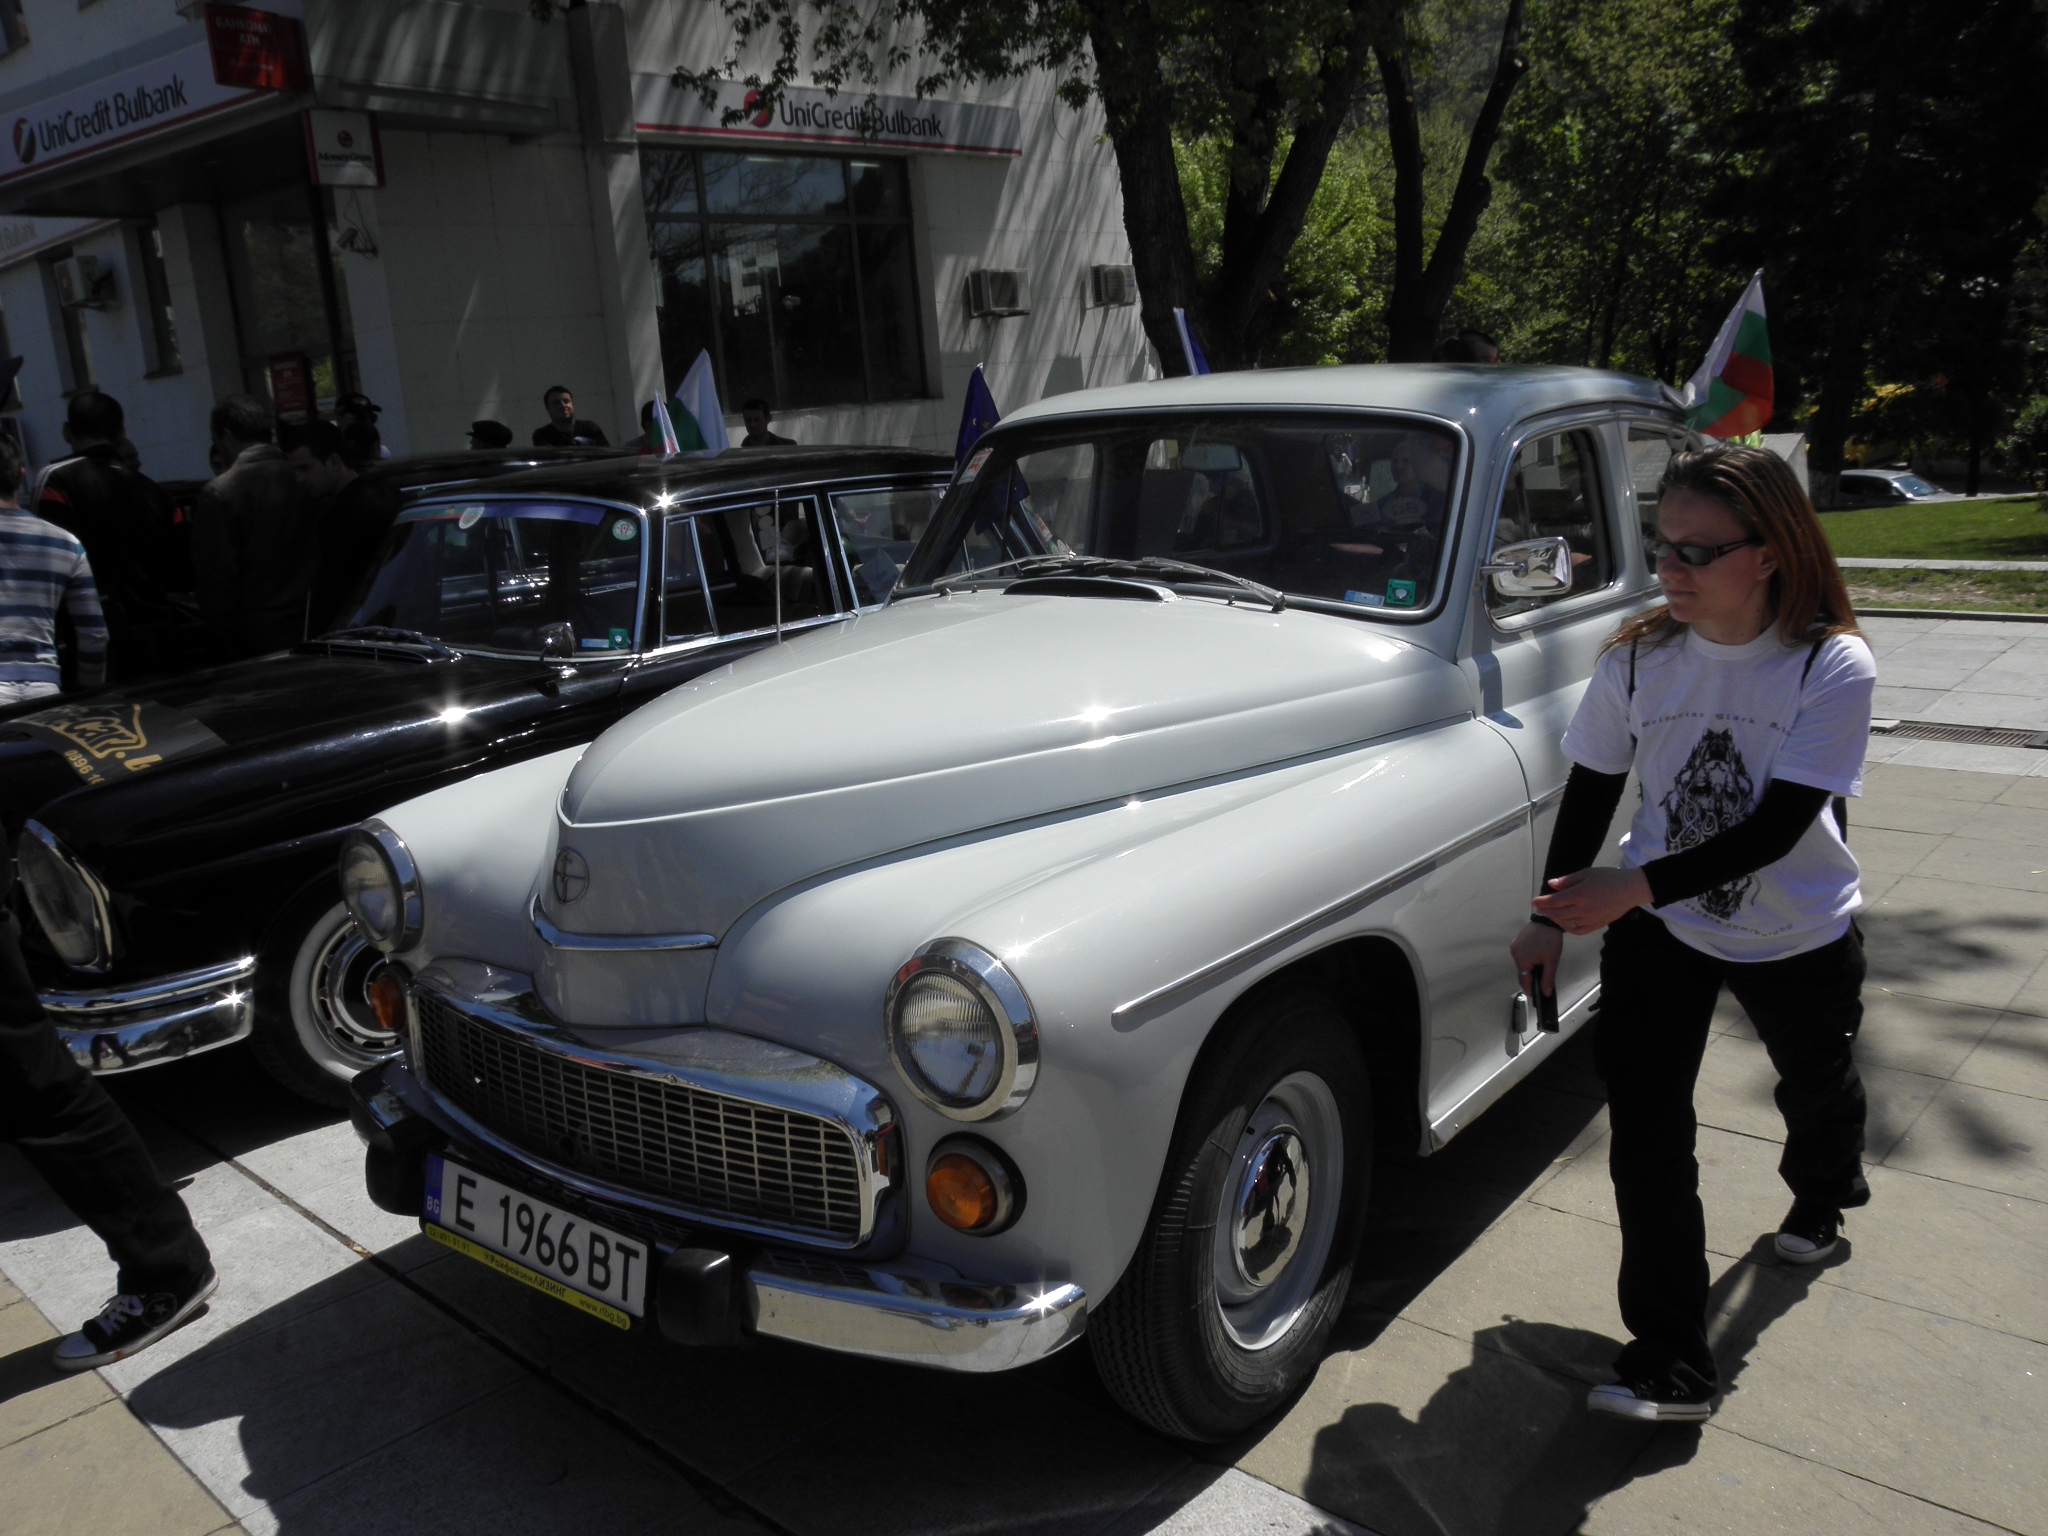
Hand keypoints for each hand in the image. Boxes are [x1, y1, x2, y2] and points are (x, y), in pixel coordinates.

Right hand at [1509, 921, 1563, 996]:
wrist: (1548, 919)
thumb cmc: (1550, 940)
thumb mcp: (1552, 961)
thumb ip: (1548, 979)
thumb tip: (1545, 993)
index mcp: (1522, 960)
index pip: (1524, 981)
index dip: (1530, 990)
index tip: (1536, 997)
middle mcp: (1515, 954)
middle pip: (1522, 972)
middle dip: (1531, 978)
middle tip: (1542, 983)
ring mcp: (1514, 947)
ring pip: (1522, 964)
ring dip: (1530, 968)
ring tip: (1541, 969)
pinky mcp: (1517, 942)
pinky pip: (1521, 956)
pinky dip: (1528, 960)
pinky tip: (1537, 958)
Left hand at [1530, 866, 1652, 935]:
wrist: (1631, 889)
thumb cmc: (1609, 877)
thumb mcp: (1587, 873)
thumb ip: (1568, 880)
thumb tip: (1551, 885)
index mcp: (1581, 894)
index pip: (1555, 901)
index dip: (1542, 902)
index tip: (1534, 901)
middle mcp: (1584, 909)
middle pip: (1559, 913)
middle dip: (1546, 910)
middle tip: (1540, 907)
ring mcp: (1592, 919)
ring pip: (1567, 924)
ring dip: (1556, 919)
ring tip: (1551, 913)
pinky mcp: (1598, 925)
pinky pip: (1579, 930)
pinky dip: (1569, 928)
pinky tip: (1565, 922)